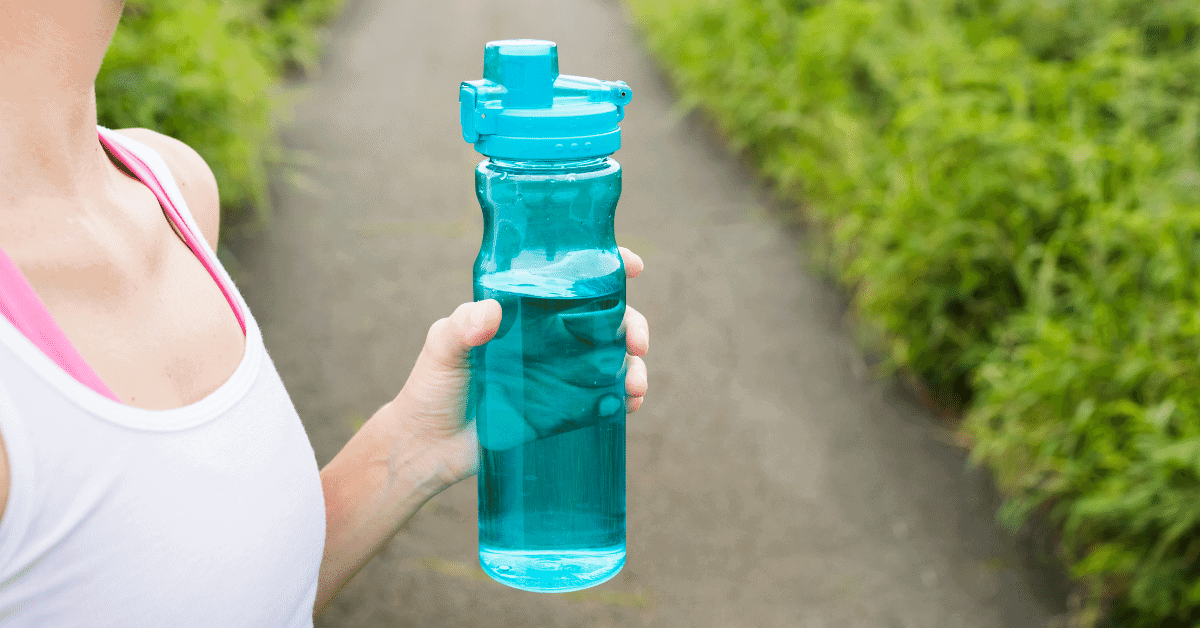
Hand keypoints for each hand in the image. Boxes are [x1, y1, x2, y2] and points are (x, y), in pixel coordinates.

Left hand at [391, 247, 648, 486]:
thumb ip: (460, 327)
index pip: (570, 280)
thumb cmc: (431, 388)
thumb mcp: (441, 348)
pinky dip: (624, 399)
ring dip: (634, 367)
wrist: (428, 448)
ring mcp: (558, 374)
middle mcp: (548, 338)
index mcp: (524, 311)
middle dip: (632, 324)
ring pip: (611, 360)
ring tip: (636, 385)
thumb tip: (492, 314)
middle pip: (604, 319)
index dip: (606, 268)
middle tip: (637, 343)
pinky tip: (630, 405)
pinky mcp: (562, 410)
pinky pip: (602, 399)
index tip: (632, 267)